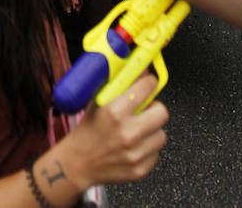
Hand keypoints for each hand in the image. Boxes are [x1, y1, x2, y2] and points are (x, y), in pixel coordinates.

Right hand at [46, 73, 167, 193]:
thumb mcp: (98, 101)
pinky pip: (156, 153)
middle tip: (145, 109)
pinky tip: (134, 146)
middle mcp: (127, 133)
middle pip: (162, 112)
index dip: (149, 83)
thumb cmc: (88, 129)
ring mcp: (135, 154)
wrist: (79, 163)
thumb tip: (141, 71)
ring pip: (161, 134)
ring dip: (152, 130)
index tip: (148, 84)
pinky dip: (148, 148)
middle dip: (155, 108)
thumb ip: (120, 85)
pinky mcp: (140, 170)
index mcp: (115, 111)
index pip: (147, 88)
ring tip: (137, 130)